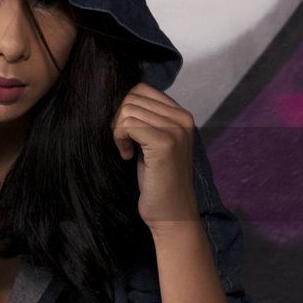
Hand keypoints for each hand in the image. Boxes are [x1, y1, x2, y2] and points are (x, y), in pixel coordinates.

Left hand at [111, 83, 199, 233]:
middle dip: (119, 119)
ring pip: (128, 110)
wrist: (172, 213)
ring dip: (118, 130)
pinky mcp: (164, 143)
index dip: (125, 109)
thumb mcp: (154, 143)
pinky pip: (128, 125)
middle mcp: (183, 118)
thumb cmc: (158, 180)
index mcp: (182, 115)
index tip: (126, 133)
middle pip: (132, 97)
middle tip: (123, 142)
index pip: (141, 89)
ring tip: (126, 150)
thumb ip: (147, 120)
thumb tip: (121, 99)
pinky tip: (127, 156)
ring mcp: (175, 130)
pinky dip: (120, 139)